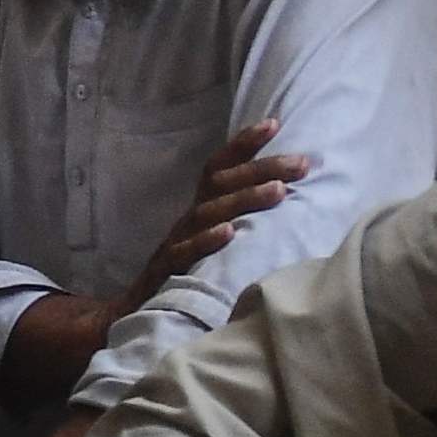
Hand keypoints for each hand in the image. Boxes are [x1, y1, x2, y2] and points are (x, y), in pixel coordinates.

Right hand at [142, 119, 309, 296]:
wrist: (135, 314)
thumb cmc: (186, 276)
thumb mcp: (212, 243)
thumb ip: (238, 224)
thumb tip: (286, 202)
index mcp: (200, 210)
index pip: (219, 168)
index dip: (243, 144)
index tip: (274, 123)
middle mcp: (188, 219)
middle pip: (221, 184)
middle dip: (262, 168)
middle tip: (301, 162)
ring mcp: (176, 242)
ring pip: (209, 213)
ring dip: (244, 199)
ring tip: (280, 191)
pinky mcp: (167, 271)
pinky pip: (185, 252)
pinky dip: (206, 241)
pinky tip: (230, 233)